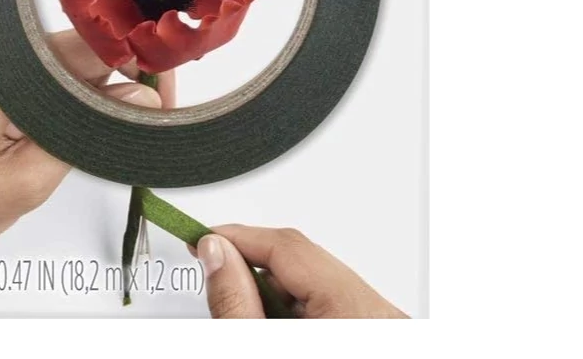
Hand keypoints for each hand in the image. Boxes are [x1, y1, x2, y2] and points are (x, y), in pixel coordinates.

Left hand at [0, 29, 172, 264]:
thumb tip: (137, 101)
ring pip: (52, 53)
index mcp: (1, 61)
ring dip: (82, 82)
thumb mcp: (24, 182)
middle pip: (74, 43)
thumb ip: (87, 134)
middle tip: (145, 111)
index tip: (162, 92)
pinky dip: (53, 86)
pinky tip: (66, 116)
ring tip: (109, 119)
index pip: (93, 44)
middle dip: (114, 75)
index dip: (137, 65)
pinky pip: (27, 62)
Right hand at [196, 225, 406, 318]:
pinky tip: (269, 321)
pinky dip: (295, 307)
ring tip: (241, 307)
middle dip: (251, 263)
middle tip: (212, 267)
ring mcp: (379, 322)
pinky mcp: (374, 329)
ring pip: (314, 281)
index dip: (237, 237)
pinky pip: (330, 302)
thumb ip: (236, 302)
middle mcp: (377, 314)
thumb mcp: (260, 346)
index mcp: (354, 312)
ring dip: (271, 289)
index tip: (203, 237)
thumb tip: (216, 253)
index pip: (287, 246)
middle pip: (301, 260)